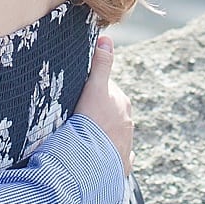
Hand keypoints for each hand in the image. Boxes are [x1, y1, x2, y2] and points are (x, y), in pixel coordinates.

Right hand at [73, 33, 133, 173]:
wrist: (91, 162)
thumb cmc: (91, 123)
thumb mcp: (94, 88)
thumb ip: (101, 64)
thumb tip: (106, 38)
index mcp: (122, 103)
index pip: (107, 92)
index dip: (92, 93)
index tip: (78, 99)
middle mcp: (128, 123)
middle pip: (111, 113)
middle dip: (98, 114)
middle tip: (77, 118)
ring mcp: (125, 145)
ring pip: (113, 135)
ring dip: (101, 135)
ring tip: (83, 139)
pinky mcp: (121, 165)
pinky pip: (115, 158)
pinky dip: (108, 157)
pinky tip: (97, 158)